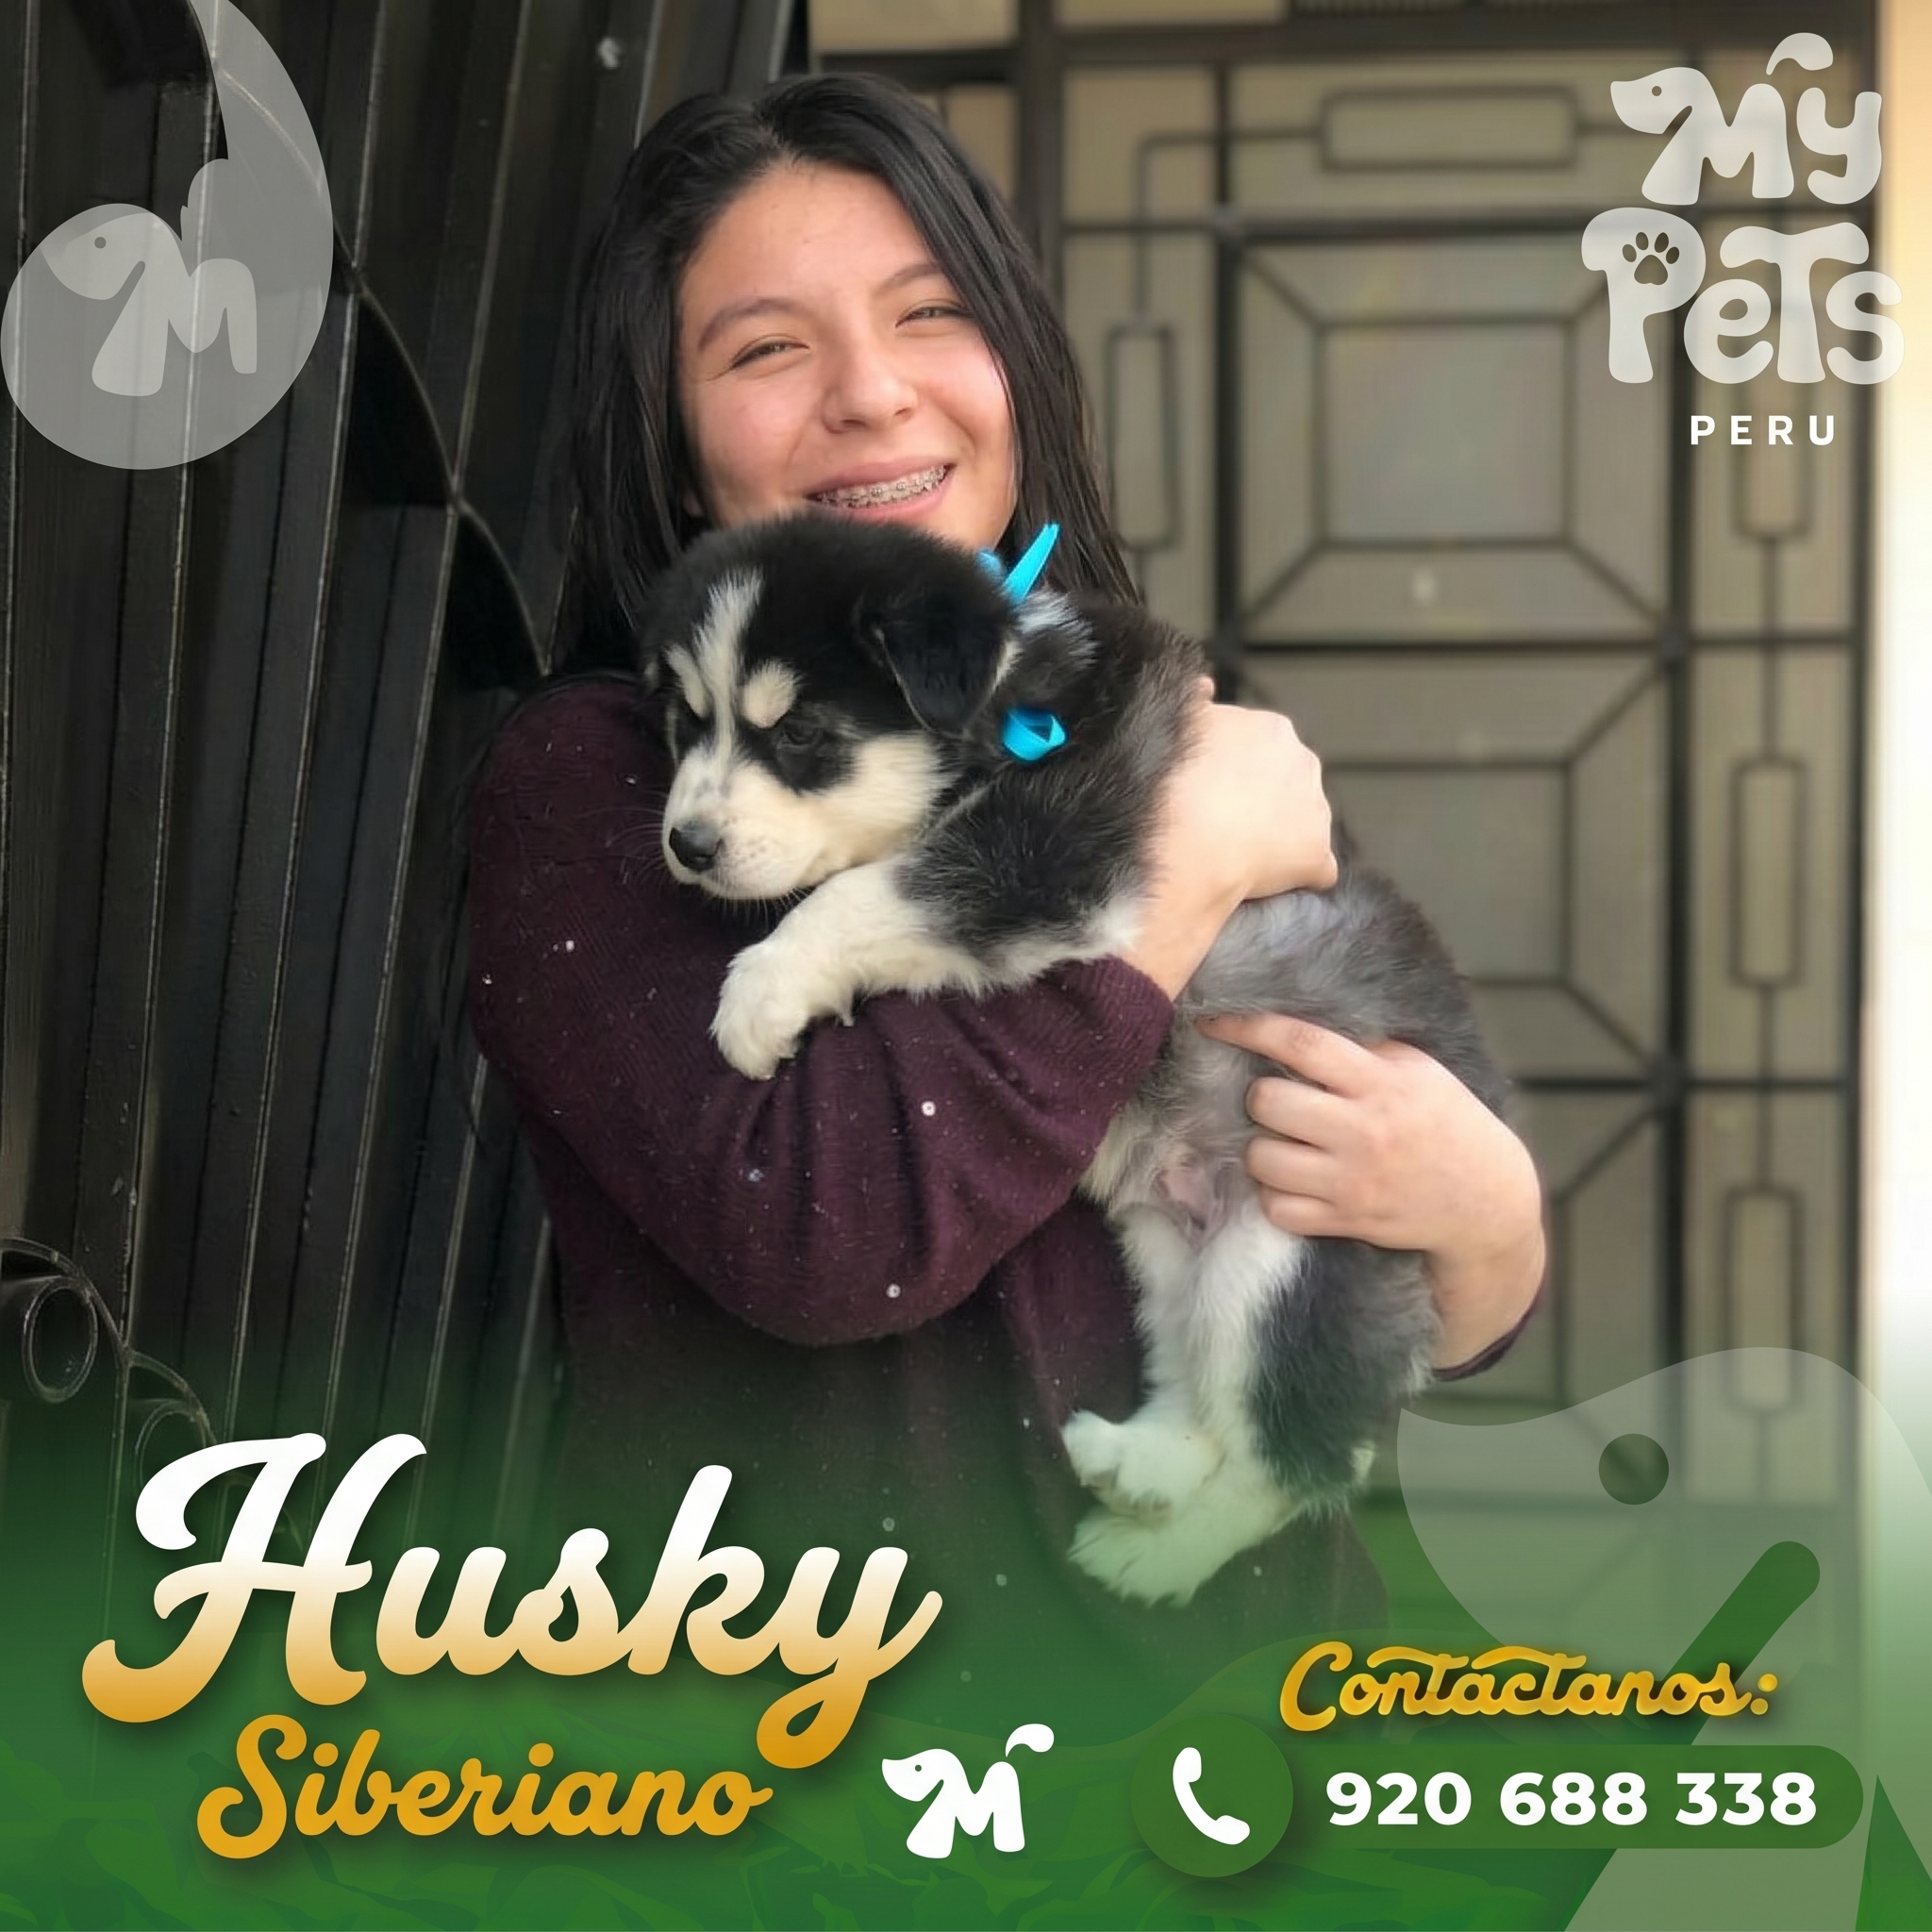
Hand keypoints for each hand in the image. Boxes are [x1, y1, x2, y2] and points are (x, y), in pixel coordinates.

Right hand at [1120, 686, 1335, 996]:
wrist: (1187, 841)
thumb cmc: (1174, 781)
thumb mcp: (1178, 724)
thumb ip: (1195, 702)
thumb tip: (1204, 686)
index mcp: (1272, 728)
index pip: (1257, 747)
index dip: (1230, 769)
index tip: (1207, 786)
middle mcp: (1304, 762)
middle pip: (1285, 782)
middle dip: (1261, 798)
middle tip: (1221, 818)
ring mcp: (1316, 810)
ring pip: (1300, 823)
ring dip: (1278, 836)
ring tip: (1237, 852)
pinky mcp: (1318, 855)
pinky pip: (1313, 868)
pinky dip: (1294, 875)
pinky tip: (1264, 882)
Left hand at [1195, 1012, 1544, 1369]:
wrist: (1486, 1201)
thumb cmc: (1447, 1123)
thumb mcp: (1418, 1071)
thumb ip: (1363, 1049)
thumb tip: (1296, 1026)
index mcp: (1381, 1081)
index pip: (1300, 1043)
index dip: (1247, 1027)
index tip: (1212, 1021)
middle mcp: (1363, 1130)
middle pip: (1268, 1102)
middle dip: (1261, 1097)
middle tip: (1278, 1102)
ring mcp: (1352, 1180)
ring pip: (1262, 1158)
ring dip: (1262, 1148)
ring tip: (1285, 1143)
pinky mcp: (1346, 1220)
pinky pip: (1277, 1207)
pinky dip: (1276, 1195)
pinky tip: (1294, 1182)